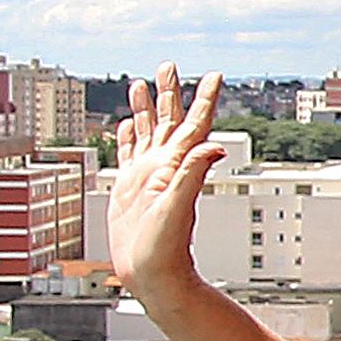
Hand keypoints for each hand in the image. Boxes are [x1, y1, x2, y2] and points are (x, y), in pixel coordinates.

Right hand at [98, 69, 230, 299]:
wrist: (151, 276)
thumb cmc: (166, 249)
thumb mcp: (178, 207)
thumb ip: (193, 174)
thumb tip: (215, 147)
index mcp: (178, 166)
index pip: (195, 124)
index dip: (206, 99)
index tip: (216, 76)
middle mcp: (164, 166)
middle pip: (168, 119)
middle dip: (169, 92)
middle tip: (169, 65)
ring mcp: (145, 176)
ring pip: (145, 132)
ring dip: (144, 107)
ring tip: (141, 83)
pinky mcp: (128, 188)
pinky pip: (127, 154)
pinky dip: (126, 136)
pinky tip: (124, 124)